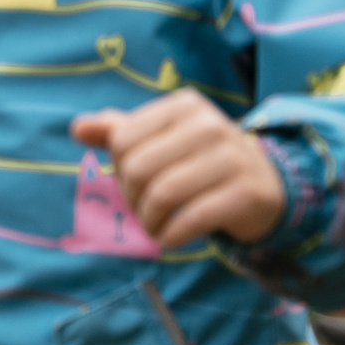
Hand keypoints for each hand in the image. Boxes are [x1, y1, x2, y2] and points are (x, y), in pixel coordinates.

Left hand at [70, 89, 285, 248]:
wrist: (266, 185)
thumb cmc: (199, 161)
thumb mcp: (162, 139)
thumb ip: (119, 132)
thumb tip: (78, 128)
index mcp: (184, 106)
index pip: (122, 140)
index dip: (119, 169)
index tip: (135, 182)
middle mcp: (210, 125)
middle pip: (138, 168)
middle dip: (132, 199)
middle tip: (144, 210)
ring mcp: (233, 157)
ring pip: (162, 195)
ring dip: (150, 221)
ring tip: (156, 227)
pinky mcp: (247, 193)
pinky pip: (192, 219)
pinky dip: (172, 235)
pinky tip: (172, 238)